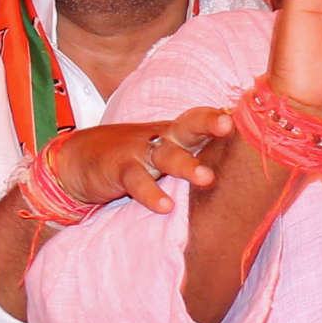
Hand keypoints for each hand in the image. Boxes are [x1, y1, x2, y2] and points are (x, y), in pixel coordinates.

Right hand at [44, 111, 228, 214]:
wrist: (78, 159)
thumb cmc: (132, 157)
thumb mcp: (162, 152)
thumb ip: (192, 156)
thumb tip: (237, 169)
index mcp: (176, 134)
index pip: (201, 119)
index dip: (220, 115)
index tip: (244, 115)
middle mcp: (162, 139)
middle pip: (188, 126)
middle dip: (208, 123)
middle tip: (227, 125)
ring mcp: (140, 152)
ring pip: (167, 155)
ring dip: (186, 165)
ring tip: (206, 178)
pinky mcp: (119, 169)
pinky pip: (137, 181)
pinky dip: (150, 194)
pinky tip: (165, 207)